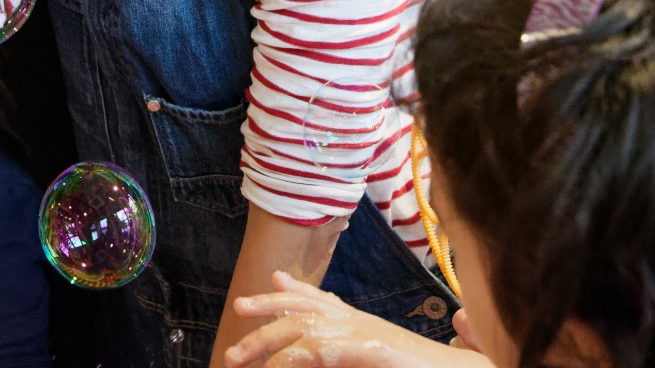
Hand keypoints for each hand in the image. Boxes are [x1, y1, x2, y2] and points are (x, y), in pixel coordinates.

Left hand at [225, 272, 481, 367]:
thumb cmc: (423, 367)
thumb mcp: (377, 346)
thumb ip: (347, 336)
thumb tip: (320, 338)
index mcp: (360, 321)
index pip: (317, 299)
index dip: (284, 295)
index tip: (251, 299)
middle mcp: (358, 321)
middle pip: (301, 309)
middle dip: (263, 316)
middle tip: (232, 334)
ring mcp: (363, 333)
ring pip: (301, 329)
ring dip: (265, 344)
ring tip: (236, 359)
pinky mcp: (369, 350)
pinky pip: (319, 351)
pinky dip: (292, 359)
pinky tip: (274, 367)